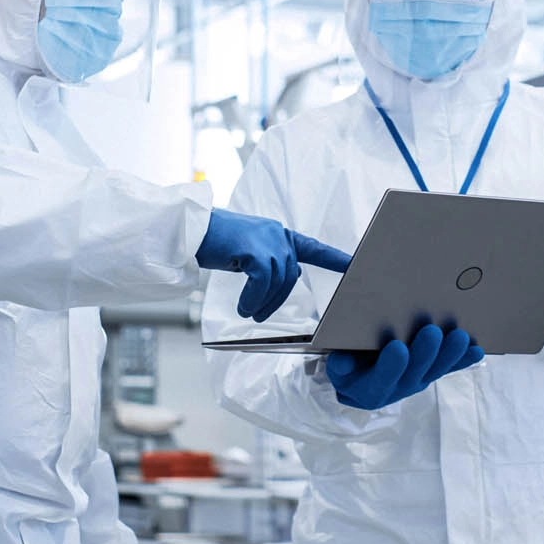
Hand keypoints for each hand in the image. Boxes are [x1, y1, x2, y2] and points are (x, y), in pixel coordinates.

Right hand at [196, 209, 351, 320]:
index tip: (354, 264)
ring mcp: (267, 239)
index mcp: (277, 234)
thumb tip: (276, 283)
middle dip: (276, 299)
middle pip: (290, 274)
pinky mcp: (254, 248)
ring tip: (247, 311)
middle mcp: (277, 234)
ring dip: (262, 302)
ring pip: (278, 280)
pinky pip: (262, 281)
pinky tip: (243, 307)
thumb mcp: (246, 251)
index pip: (312, 247)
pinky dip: (253, 298)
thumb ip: (266, 262)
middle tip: (258, 315)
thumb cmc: (214, 241)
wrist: (190, 228)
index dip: (333, 258)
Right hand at [325, 323, 483, 409]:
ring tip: (459, 337)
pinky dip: (464, 360)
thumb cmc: (349, 367)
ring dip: (449, 354)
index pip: (381, 379)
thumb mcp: (337, 369)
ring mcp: (418, 381)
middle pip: (414, 372)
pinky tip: (477, 349)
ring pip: (436, 369)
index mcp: (370, 390)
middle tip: (431, 331)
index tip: (397, 347)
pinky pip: (450, 368)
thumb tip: (344, 361)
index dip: (390, 365)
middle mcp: (399, 389)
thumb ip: (339, 366)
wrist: (361, 378)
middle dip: (425, 352)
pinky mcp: (432, 373)